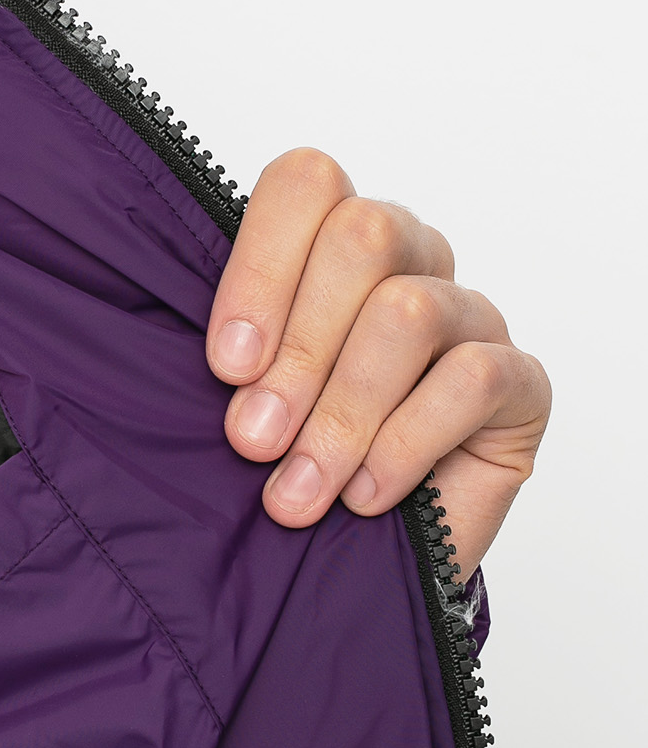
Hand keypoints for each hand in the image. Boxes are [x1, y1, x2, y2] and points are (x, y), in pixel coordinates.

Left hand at [205, 149, 549, 579]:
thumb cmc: (288, 463)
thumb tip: (231, 367)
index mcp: (329, 240)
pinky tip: (366, 494)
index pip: (307, 182)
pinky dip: (404, 443)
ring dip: (342, 413)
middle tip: (254, 440)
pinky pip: (470, 379)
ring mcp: (468, 314)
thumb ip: (233, 361)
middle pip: (363, 236)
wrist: (351, 564)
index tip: (227, 367)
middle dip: (298, 350)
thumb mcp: (240, 402)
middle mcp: (407, 259)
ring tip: (299, 490)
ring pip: (409, 312)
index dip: (261, 269)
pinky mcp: (520, 381)